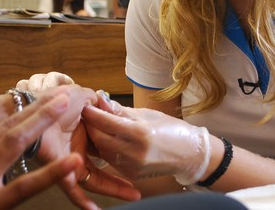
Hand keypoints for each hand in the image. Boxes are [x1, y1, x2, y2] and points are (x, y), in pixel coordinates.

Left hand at [17, 73, 140, 201]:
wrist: (34, 109)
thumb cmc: (54, 100)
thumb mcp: (82, 96)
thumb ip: (96, 102)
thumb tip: (107, 102)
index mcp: (85, 133)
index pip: (108, 148)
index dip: (122, 153)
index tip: (139, 156)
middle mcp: (78, 150)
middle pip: (104, 170)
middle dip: (121, 181)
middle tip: (137, 189)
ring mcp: (69, 163)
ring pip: (95, 182)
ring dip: (113, 190)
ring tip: (132, 196)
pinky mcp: (59, 172)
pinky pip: (73, 190)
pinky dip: (83, 202)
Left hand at [82, 93, 210, 183]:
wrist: (189, 154)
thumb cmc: (170, 129)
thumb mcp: (147, 114)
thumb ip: (121, 110)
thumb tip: (101, 99)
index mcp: (141, 133)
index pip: (107, 122)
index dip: (93, 113)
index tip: (86, 104)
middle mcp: (135, 152)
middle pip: (100, 139)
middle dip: (91, 126)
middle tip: (87, 115)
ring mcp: (133, 166)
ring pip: (104, 151)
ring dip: (97, 138)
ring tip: (95, 125)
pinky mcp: (132, 174)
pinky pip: (112, 160)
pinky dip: (107, 149)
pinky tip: (107, 138)